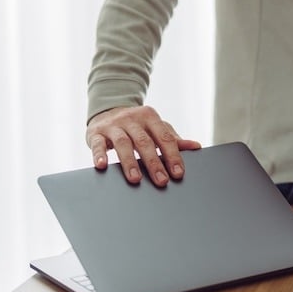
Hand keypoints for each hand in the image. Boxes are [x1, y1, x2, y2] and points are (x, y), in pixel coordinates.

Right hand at [86, 106, 201, 186]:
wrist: (106, 110)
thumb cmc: (136, 125)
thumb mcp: (154, 127)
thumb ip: (172, 138)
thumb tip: (196, 146)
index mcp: (150, 117)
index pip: (164, 137)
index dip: (172, 156)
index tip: (178, 173)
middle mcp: (132, 119)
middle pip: (144, 142)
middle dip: (154, 163)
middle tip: (161, 181)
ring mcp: (113, 125)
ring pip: (122, 143)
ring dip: (130, 162)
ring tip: (135, 179)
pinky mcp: (96, 132)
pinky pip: (97, 144)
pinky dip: (99, 155)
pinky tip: (102, 166)